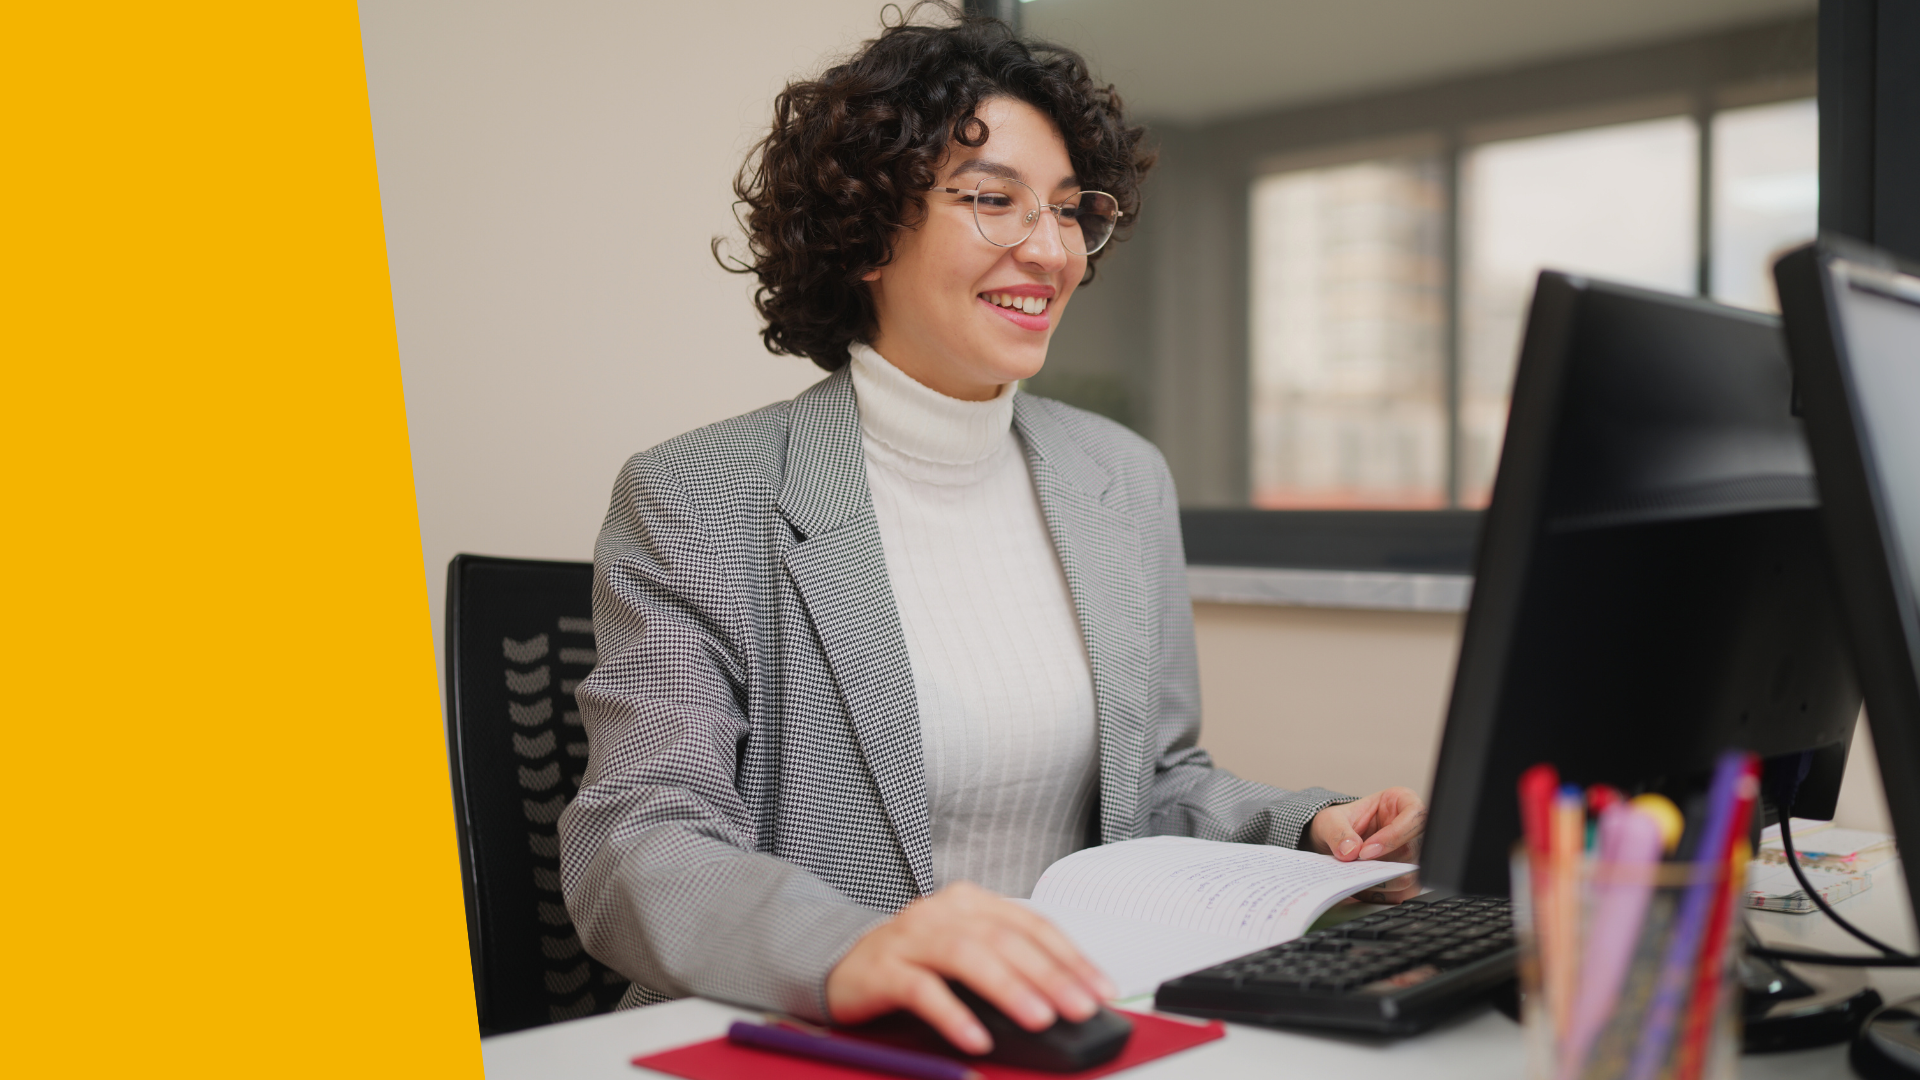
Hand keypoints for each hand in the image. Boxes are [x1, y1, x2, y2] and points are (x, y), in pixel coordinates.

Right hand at [825, 881, 1115, 1053]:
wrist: (840, 963)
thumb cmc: (913, 962)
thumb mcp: (964, 955)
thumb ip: (1007, 966)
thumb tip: (1065, 1001)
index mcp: (970, 902)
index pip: (1032, 924)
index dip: (1071, 956)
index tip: (1101, 988)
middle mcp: (942, 912)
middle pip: (1005, 938)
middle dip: (1050, 975)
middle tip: (1080, 1007)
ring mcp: (910, 938)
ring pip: (968, 955)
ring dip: (1009, 988)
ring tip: (1040, 1019)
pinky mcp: (882, 969)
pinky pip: (923, 990)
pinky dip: (954, 1015)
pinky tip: (976, 1038)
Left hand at [1308, 786, 1425, 903]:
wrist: (1332, 843)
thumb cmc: (1337, 823)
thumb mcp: (1330, 820)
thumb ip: (1338, 831)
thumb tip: (1350, 851)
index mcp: (1401, 802)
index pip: (1414, 817)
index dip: (1394, 836)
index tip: (1366, 851)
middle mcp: (1412, 829)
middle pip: (1415, 851)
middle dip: (1383, 864)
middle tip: (1357, 869)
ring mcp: (1412, 855)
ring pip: (1411, 875)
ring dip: (1381, 882)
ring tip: (1357, 877)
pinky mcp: (1406, 877)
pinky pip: (1403, 893)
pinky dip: (1382, 895)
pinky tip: (1363, 887)